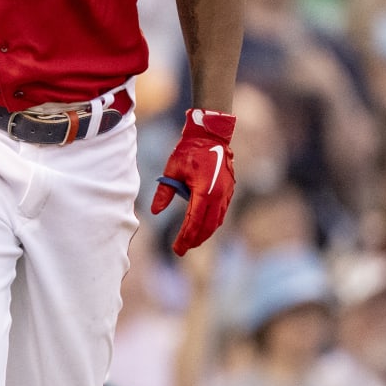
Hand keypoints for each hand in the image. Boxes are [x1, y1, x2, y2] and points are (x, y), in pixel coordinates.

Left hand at [151, 109, 237, 255]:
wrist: (211, 135)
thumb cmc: (190, 150)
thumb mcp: (172, 169)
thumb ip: (164, 192)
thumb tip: (155, 211)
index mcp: (204, 191)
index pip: (193, 222)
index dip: (185, 237)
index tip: (177, 249)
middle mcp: (219, 195)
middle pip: (208, 226)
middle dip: (195, 239)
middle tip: (182, 249)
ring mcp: (227, 193)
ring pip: (217, 221)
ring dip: (205, 232)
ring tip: (191, 241)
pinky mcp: (229, 190)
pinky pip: (221, 212)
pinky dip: (212, 222)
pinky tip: (203, 226)